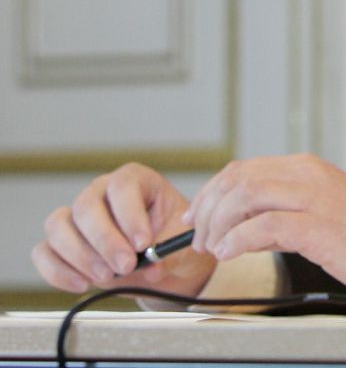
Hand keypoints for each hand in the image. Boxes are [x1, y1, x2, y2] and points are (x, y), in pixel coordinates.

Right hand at [33, 163, 215, 297]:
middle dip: (105, 240)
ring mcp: (75, 217)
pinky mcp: (59, 244)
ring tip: (107, 277)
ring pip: (58, 226)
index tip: (143, 244)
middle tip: (126, 265)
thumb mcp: (182, 243)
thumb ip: (168, 253)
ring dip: (80, 255)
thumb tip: (152, 267)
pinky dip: (58, 271)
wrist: (162, 263)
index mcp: (134, 180)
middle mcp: (100, 192)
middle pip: (86, 206)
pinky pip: (43, 252)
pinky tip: (83, 285)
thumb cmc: (173, 242)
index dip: (130, 214)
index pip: (123, 186)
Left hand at [184, 154, 345, 300]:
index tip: (197, 217)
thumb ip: (288, 214)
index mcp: (308, 170)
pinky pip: (263, 226)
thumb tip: (248, 229)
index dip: (212, 192)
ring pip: (245, 196)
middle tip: (200, 240)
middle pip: (237, 179)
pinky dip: (237, 240)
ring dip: (219, 225)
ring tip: (214, 250)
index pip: (243, 170)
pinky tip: (231, 254)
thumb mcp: (325, 215)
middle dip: (209, 210)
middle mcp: (308, 176)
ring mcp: (314, 198)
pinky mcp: (319, 226)